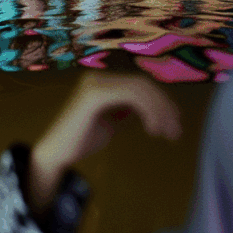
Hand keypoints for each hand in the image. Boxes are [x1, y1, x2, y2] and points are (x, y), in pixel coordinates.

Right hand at [29, 71, 181, 209]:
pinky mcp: (95, 94)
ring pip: (140, 89)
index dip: (162, 101)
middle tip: (176, 131)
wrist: (56, 154)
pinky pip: (130, 96)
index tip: (174, 122)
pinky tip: (153, 129)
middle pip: (144, 84)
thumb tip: (150, 108)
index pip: (140, 84)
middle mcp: (100, 77)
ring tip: (166, 133)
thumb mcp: (110, 122)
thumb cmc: (81, 140)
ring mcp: (96, 83)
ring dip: (160, 111)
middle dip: (165, 106)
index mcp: (104, 82)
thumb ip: (126, 111)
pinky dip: (148, 111)